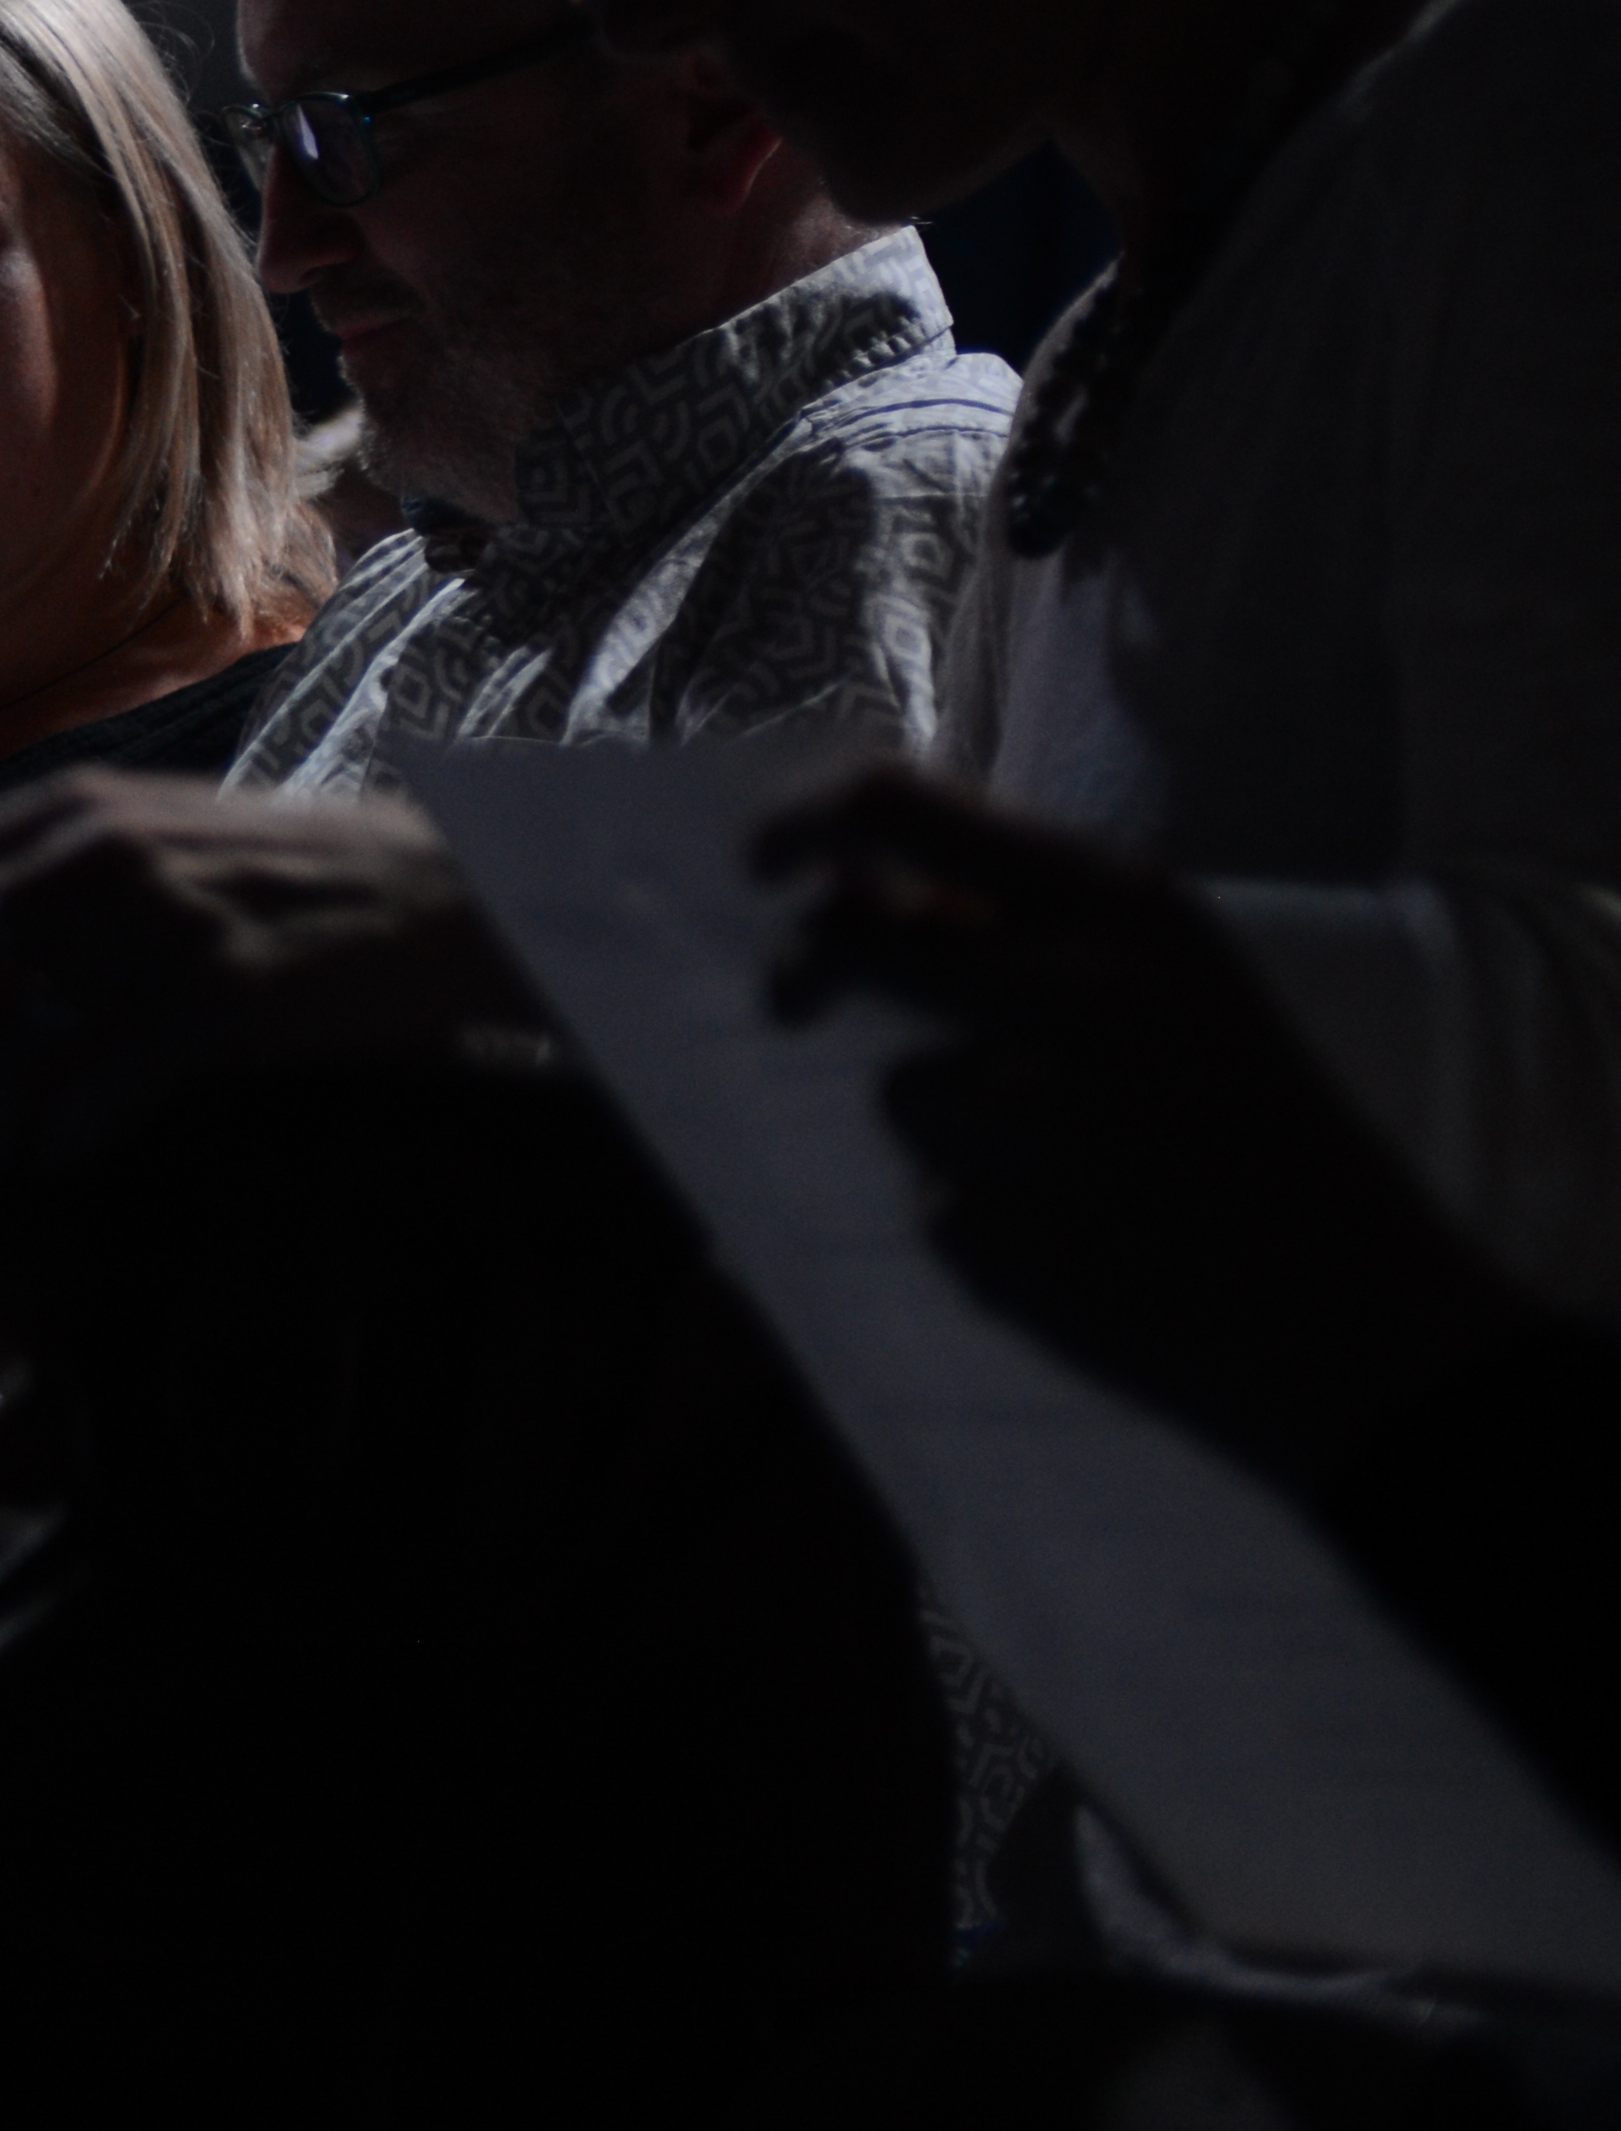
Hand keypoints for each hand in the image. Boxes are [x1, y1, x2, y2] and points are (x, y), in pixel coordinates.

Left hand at [0, 779, 540, 1192]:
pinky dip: (63, 1137)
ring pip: (11, 1041)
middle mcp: (104, 850)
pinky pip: (102, 1083)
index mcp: (72, 806)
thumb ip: (53, 861)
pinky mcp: (227, 997)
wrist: (452, 892)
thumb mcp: (159, 827)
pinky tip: (58, 1165)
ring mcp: (166, 921)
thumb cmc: (292, 875)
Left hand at [760, 763, 1508, 1481]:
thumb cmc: (1266, 1140)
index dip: (800, 823)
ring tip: (1086, 1175)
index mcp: (1121, 907)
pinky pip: (935, 1202)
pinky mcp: (985, 1228)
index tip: (766, 861)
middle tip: (791, 1000)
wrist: (1363, 1325)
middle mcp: (1061, 989)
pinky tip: (1089, 1251)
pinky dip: (987, 1220)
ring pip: (901, 1089)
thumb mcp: (1184, 986)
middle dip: (797, 970)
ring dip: (952, 1126)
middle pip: (843, 939)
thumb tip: (862, 895)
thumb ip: (1038, 933)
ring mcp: (1018, 1111)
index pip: (894, 806)